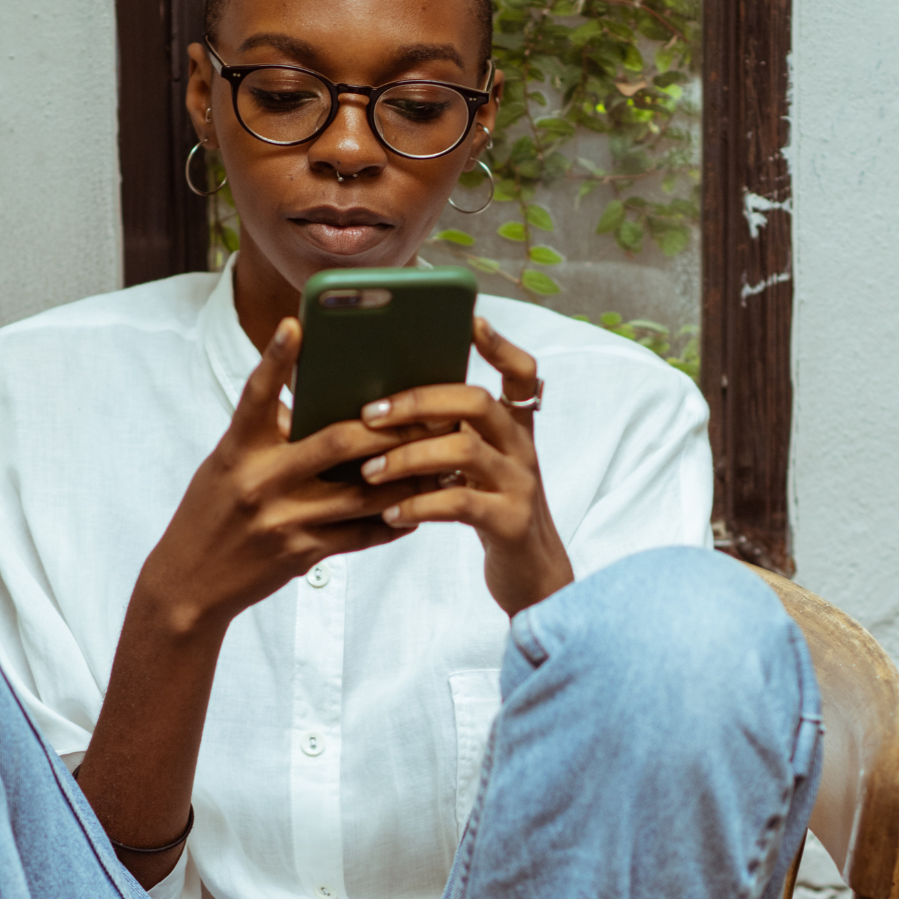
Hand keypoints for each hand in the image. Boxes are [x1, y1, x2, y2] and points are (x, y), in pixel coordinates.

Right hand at [136, 317, 407, 638]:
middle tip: (428, 412)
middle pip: (335, 443)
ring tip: (440, 461)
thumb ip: (268, 433)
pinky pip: (359, 535)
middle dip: (387, 429)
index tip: (296, 325)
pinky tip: (417, 509)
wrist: (189, 583)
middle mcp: (260, 481)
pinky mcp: (300, 554)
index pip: (255, 396)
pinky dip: (391, 521)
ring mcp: (282, 520)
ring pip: (361, 493)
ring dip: (405, 477)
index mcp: (238, 450)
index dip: (275, 359)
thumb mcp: (229, 464)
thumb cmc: (213, 512)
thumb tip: (317, 398)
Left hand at [354, 316, 573, 617]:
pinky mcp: (510, 523)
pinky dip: (420, 504)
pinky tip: (390, 513)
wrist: (530, 577)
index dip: (500, 345)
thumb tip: (378, 406)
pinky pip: (461, 503)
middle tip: (370, 413)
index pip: (521, 373)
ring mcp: (520, 484)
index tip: (472, 321)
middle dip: (419, 400)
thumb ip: (448, 435)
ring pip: (465, 451)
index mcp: (513, 428)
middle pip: (478, 402)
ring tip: (368, 470)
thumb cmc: (487, 513)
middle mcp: (521, 448)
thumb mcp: (475, 469)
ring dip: (408, 456)